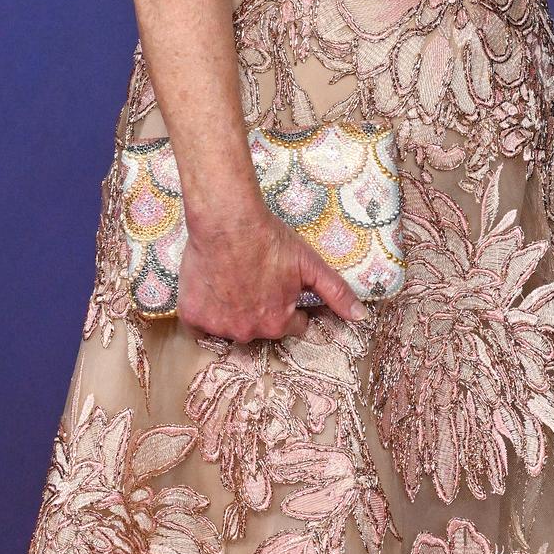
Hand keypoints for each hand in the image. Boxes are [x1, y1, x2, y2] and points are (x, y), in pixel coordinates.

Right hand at [177, 210, 367, 343]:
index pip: (293, 326)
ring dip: (235, 310)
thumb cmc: (270, 239)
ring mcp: (218, 327)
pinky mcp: (192, 317)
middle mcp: (247, 332)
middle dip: (262, 309)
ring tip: (236, 279)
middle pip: (261, 328)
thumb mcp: (310, 264)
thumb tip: (361, 317)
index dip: (291, 305)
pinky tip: (215, 286)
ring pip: (231, 327)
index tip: (283, 287)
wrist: (227, 221)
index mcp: (278, 323)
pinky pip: (202, 325)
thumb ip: (337, 293)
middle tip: (258, 279)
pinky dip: (208, 310)